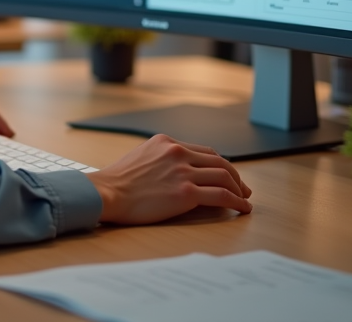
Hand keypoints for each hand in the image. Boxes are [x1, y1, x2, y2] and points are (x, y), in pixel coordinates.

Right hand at [89, 134, 252, 223]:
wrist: (107, 193)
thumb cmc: (117, 181)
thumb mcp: (141, 157)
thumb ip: (162, 159)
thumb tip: (178, 172)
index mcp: (167, 142)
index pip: (204, 151)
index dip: (220, 164)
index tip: (227, 175)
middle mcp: (177, 153)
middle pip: (219, 161)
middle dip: (235, 176)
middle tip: (243, 189)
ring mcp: (183, 172)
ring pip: (224, 176)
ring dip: (239, 189)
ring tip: (244, 199)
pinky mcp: (186, 193)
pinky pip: (221, 196)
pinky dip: (236, 202)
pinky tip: (242, 208)